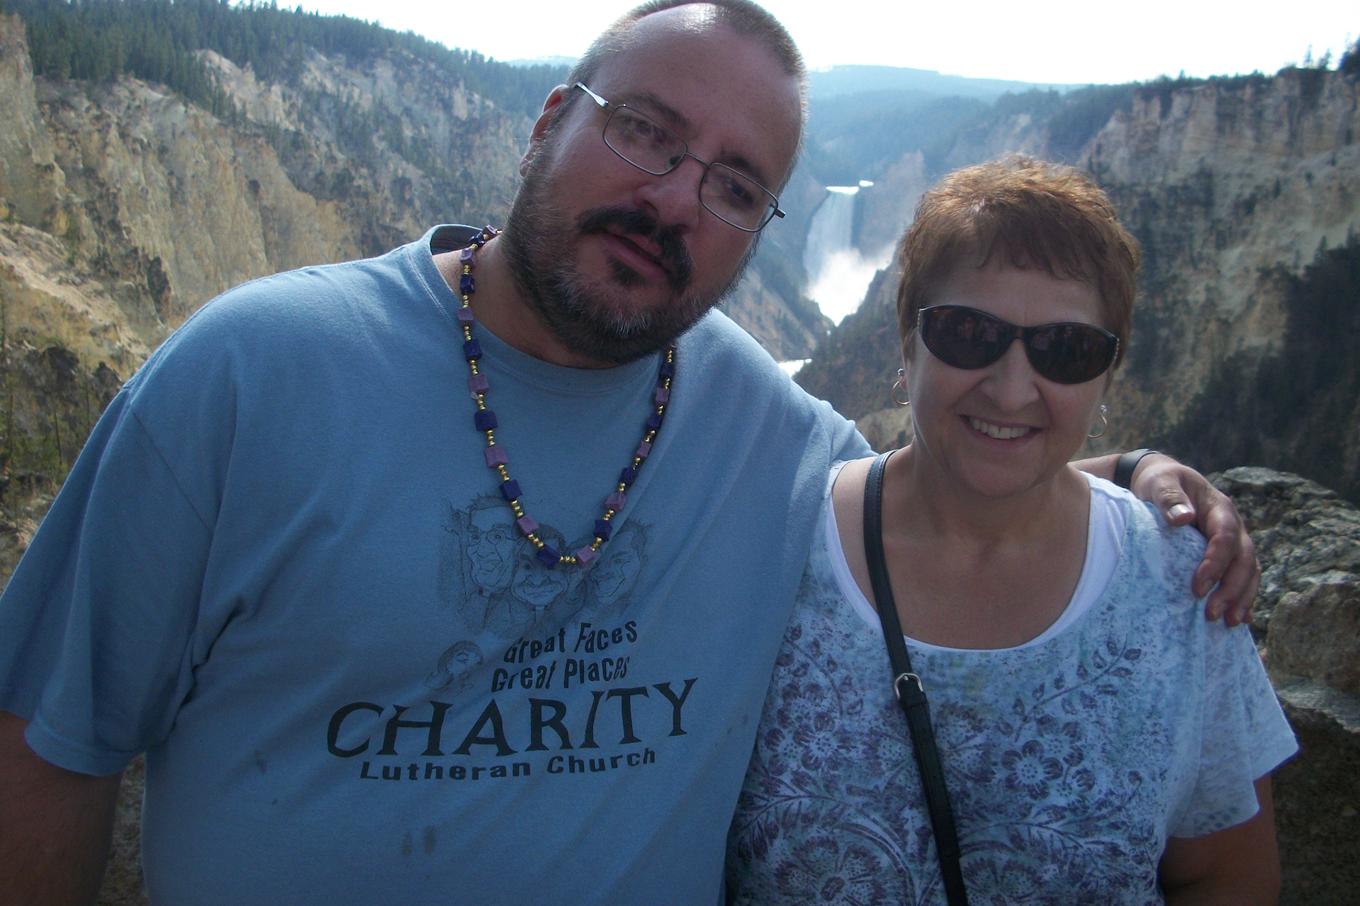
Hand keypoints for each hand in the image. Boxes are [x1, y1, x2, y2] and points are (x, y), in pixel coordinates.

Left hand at [1130, 454, 1259, 624]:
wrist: (1164, 480)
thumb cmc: (1161, 482)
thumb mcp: (1161, 483)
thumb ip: (1170, 498)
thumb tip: (1183, 518)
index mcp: (1220, 509)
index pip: (1224, 538)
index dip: (1214, 564)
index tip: (1196, 587)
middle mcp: (1234, 527)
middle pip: (1243, 560)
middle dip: (1231, 589)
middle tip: (1212, 613)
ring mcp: (1234, 542)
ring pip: (1249, 572)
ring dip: (1242, 598)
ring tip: (1230, 623)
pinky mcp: (1228, 555)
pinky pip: (1244, 577)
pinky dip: (1244, 598)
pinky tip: (1241, 619)